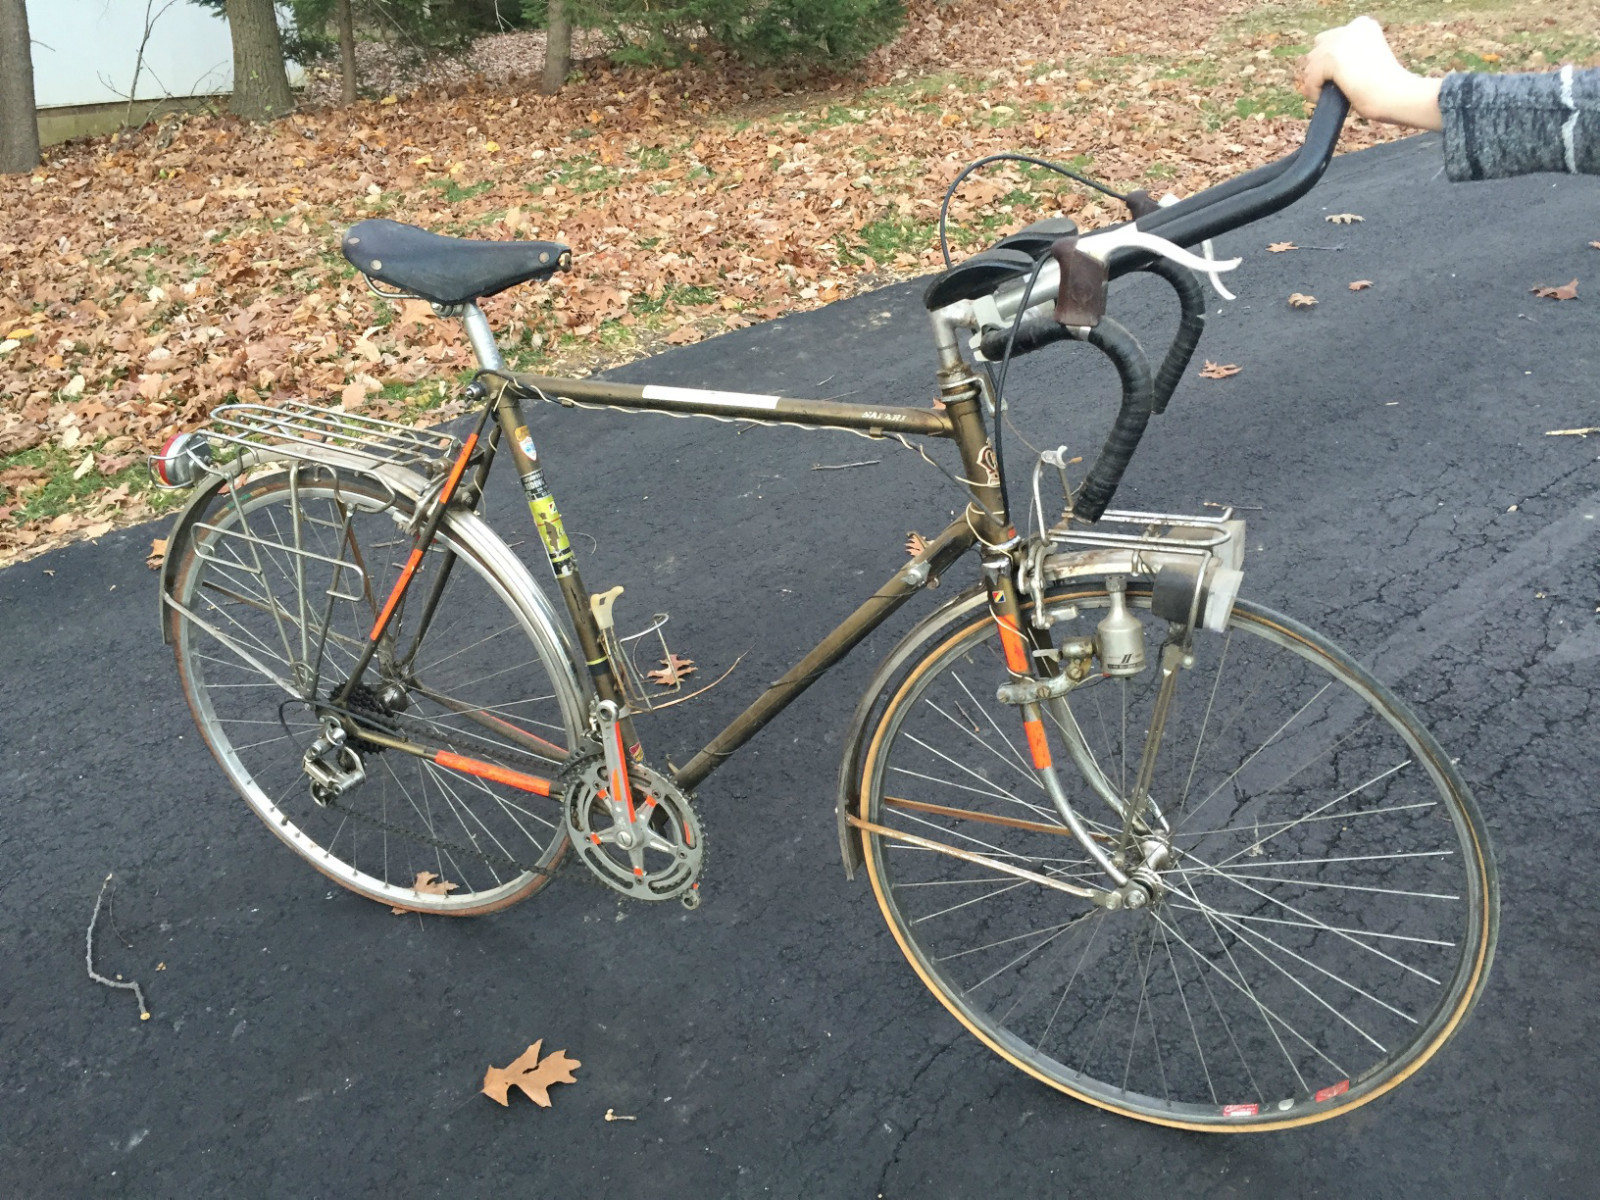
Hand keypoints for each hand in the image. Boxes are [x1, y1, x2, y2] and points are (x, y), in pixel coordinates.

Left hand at [1299, 16, 1442, 130]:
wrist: (1396, 94)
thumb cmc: (1386, 86)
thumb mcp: (1366, 59)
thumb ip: (1347, 55)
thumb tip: (1316, 67)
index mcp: (1363, 25)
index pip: (1331, 38)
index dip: (1329, 59)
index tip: (1337, 77)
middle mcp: (1352, 27)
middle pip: (1318, 47)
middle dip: (1320, 68)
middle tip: (1329, 87)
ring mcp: (1341, 40)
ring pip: (1311, 64)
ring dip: (1315, 81)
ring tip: (1328, 94)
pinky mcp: (1332, 57)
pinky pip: (1310, 78)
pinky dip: (1314, 91)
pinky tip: (1324, 99)